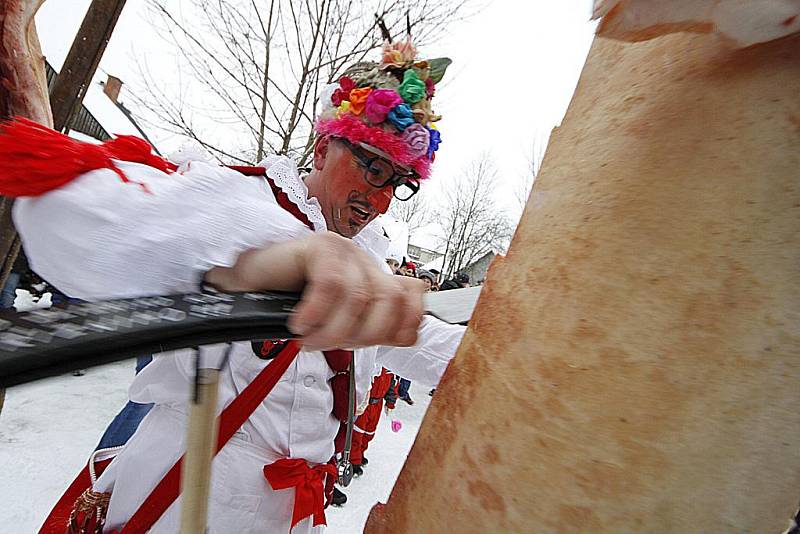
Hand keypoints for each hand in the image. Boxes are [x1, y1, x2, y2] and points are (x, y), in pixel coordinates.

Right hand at [290, 233, 423, 349]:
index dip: (405, 324)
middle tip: (333, 345)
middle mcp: (364, 262)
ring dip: (332, 330)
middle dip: (364, 334)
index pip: (413, 296)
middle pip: (390, 300)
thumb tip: (406, 335)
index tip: (377, 342)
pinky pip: (330, 284)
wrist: (249, 287)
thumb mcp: (340, 323)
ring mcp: (343, 251)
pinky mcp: (319, 246)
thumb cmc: (292, 305)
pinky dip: (315, 313)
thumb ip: (374, 327)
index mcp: (375, 278)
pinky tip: (300, 322)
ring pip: (358, 296)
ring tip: (310, 338)